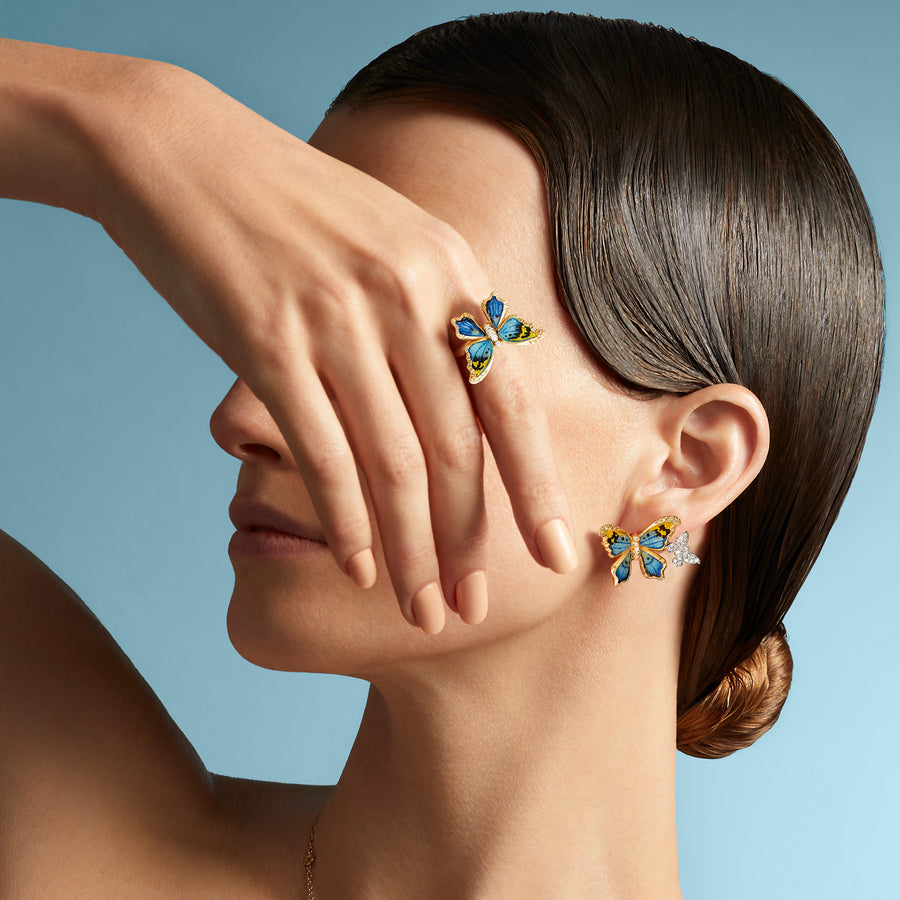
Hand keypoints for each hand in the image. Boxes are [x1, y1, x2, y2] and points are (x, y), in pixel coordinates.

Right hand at [86, 61, 577, 631]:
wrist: (183, 152)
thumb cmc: (295, 208)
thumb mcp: (393, 241)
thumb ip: (439, 315)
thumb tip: (477, 394)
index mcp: (449, 272)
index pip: (511, 402)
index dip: (536, 487)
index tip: (555, 555)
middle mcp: (405, 296)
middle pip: (455, 450)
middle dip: (468, 541)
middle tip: (471, 609)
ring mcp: (336, 319)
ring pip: (393, 465)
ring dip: (412, 552)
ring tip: (421, 611)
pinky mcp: (265, 343)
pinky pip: (319, 454)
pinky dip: (344, 521)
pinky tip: (355, 568)